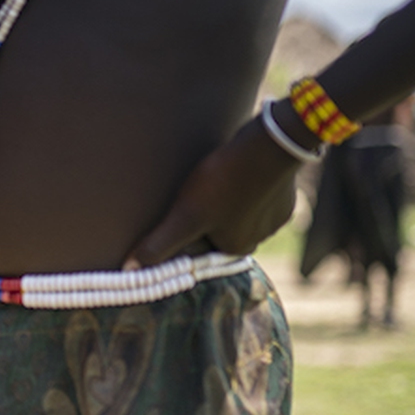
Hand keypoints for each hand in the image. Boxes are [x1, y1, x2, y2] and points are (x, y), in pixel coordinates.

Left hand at [124, 116, 301, 268]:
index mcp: (237, 248)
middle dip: (206, 213)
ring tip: (214, 179)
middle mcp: (260, 237)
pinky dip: (244, 184)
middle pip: (221, 228)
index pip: (201, 245)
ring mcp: (275, 214)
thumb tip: (130, 269)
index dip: (185, 228)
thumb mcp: (186, 215)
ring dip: (225, 198)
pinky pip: (256, 193)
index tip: (178, 210)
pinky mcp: (284, 192)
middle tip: (194, 190)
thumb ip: (160, 243)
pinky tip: (234, 170)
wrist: (270, 145)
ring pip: (239, 210)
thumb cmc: (226, 182)